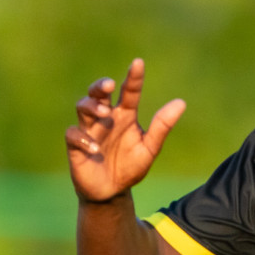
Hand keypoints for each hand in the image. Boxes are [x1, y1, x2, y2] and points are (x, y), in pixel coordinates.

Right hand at [65, 59, 185, 203]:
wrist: (112, 192)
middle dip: (101, 85)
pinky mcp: (76, 147)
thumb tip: (181, 102)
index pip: (129, 91)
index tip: (138, 63)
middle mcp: (106, 118)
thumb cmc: (131, 166)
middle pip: (98, 93)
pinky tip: (96, 148)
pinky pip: (73, 134)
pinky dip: (83, 138)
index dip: (133, 77)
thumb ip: (162, 126)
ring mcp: (90, 131)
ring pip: (82, 107)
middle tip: (110, 85)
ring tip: (104, 113)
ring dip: (91, 106)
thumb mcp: (150, 148)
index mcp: (126, 115)